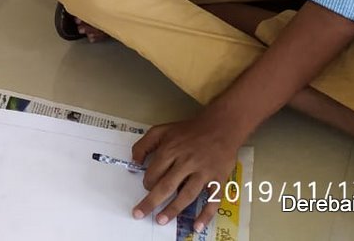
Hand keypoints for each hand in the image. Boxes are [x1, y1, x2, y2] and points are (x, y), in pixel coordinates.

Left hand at [131, 115, 240, 230]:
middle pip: (167, 185)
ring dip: (173, 209)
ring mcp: (204, 171)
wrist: (220, 126)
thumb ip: (144, 144)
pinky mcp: (219, 178)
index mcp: (171, 149)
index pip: (154, 171)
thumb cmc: (189, 131)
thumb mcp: (162, 130)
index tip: (146, 187)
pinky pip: (213, 200)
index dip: (147, 182)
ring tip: (161, 220)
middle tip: (139, 214)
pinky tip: (197, 226)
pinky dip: (206, 214)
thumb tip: (133, 162)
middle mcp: (187, 161)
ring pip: (187, 194)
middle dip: (151, 201)